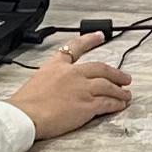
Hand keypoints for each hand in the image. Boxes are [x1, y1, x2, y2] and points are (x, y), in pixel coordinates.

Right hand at [12, 43, 134, 139]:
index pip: (75, 47)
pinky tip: (120, 105)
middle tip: (125, 77)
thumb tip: (57, 87)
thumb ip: (51, 79)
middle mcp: (73, 74)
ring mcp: (82, 89)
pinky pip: (107, 102)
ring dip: (120, 90)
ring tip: (126, 94)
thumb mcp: (36, 80)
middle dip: (115, 73)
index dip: (89, 40)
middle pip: (101, 69)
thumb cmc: (26, 103)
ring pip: (108, 86)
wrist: (25, 115)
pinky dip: (116, 104)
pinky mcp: (87, 105)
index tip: (99, 36)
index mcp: (57, 65)